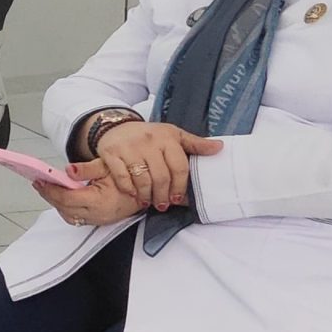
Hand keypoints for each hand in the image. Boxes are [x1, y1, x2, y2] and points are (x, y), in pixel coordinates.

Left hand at [36, 162, 146, 228]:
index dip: (51, 191)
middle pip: (65, 209)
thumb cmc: (130, 177)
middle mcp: (98, 214)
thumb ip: (86, 169)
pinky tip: (62, 197)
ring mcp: (98, 220)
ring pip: (69, 216)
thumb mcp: (108, 166)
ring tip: (48, 189)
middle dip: (50, 196)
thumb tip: (69, 170)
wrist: (148, 190)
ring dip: (57, 203)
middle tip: (40, 184)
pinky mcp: (99, 221)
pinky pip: (76, 218)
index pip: (67, 199)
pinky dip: (66, 208)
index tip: (41, 181)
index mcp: (100, 200)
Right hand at [92, 120, 222, 210]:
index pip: (179, 167)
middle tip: (163, 204)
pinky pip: (122, 178)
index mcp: (167, 138)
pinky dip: (129, 189)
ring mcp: (129, 148)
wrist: (117, 126)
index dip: (180, 186)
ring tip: (148, 202)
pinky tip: (133, 193)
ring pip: (142, 180)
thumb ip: (195, 144)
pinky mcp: (111, 154)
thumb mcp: (174, 135)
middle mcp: (148, 142)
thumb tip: (220, 148)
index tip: (177, 198)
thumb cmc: (150, 135)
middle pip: (161, 177)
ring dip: (146, 195)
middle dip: (163, 195)